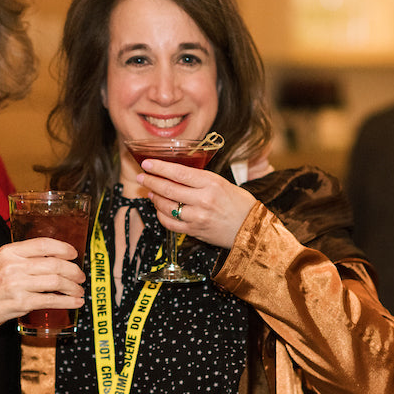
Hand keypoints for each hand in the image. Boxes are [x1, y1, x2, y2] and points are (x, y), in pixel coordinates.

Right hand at [0, 238, 84, 338]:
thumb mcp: (0, 263)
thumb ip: (22, 258)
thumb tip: (52, 258)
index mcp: (9, 252)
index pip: (43, 244)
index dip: (63, 248)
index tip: (74, 254)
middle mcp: (13, 266)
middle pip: (54, 264)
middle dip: (73, 271)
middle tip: (80, 276)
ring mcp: (17, 285)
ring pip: (55, 282)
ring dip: (73, 287)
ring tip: (79, 290)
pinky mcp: (20, 303)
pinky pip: (50, 301)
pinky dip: (67, 302)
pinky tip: (75, 302)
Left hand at [134, 159, 257, 248]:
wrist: (252, 230)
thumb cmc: (240, 204)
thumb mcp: (223, 183)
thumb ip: (200, 179)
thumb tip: (176, 173)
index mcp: (212, 183)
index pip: (179, 172)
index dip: (160, 167)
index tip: (147, 163)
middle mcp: (203, 200)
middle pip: (169, 189)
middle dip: (151, 181)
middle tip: (141, 176)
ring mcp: (198, 217)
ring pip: (166, 206)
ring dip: (154, 198)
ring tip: (150, 191)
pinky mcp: (194, 231)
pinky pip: (170, 223)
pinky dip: (161, 215)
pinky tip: (159, 209)